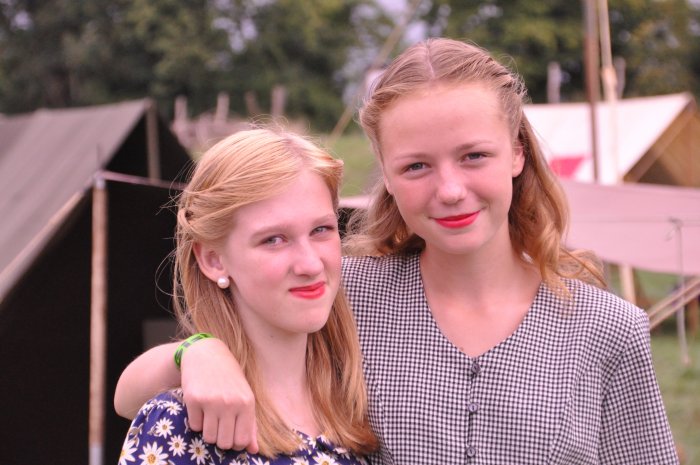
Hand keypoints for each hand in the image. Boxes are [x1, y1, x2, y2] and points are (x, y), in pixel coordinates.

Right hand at [180, 337, 258, 452]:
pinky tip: (200, 407)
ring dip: (208, 431)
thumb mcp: (244, 396)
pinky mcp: (193, 399)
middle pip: (224, 443)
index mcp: (247, 403)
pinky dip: (197, 421)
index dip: (235, 443)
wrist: (206, 353)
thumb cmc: (229, 377)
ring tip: (210, 416)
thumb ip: (250, 424)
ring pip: (208, 437)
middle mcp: (230, 403)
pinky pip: (194, 426)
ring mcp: (211, 401)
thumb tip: (254, 450)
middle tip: (220, 425)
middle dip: (221, 439)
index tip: (231, 434)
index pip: (242, 441)